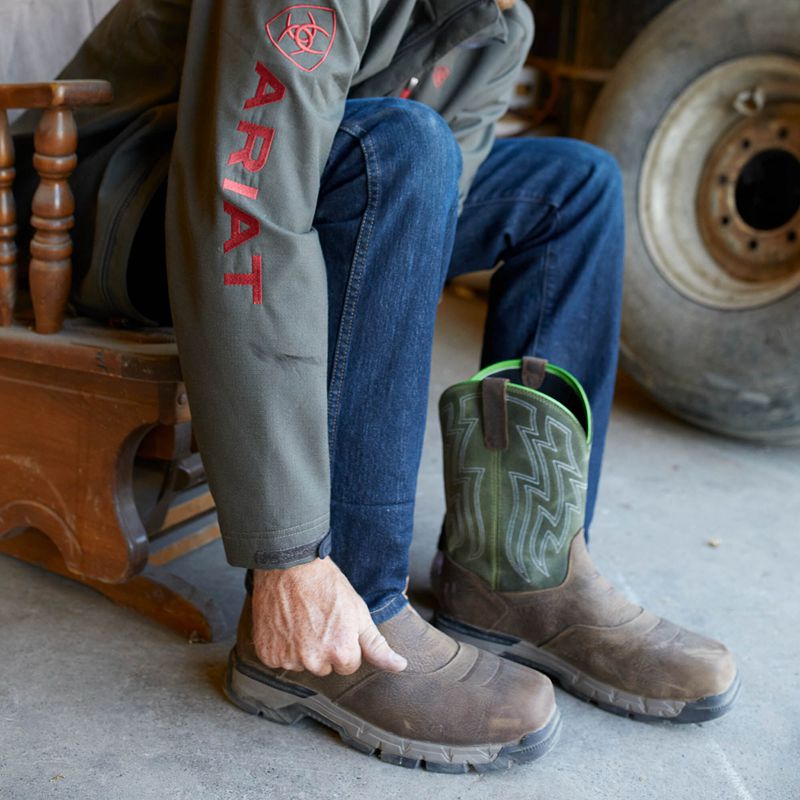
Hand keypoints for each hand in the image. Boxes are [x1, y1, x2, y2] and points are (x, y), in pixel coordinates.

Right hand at [252, 557, 407, 676]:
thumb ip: (378, 645)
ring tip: (301, 619)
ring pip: (301, 664)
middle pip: (325, 668)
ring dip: (301, 648)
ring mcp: (288, 659)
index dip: (344, 643)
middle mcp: (314, 662)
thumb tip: (400, 666)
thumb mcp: (359, 612)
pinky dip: (281, 646)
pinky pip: (278, 660)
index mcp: (341, 654)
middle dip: (324, 648)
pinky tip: (285, 624)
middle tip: (319, 620)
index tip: (337, 624)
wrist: (290, 566)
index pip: (348, 665)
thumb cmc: (327, 585)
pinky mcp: (267, 654)